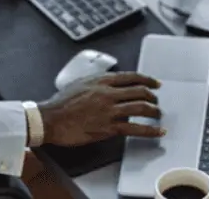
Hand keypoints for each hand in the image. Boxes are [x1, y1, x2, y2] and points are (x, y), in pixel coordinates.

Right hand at [37, 72, 164, 145]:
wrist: (50, 119)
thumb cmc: (60, 103)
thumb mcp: (80, 83)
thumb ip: (97, 82)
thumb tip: (108, 85)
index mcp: (102, 80)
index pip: (132, 76)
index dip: (147, 79)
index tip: (155, 83)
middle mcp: (108, 93)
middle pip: (140, 91)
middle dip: (152, 96)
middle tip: (156, 101)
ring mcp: (109, 110)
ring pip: (140, 108)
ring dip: (154, 111)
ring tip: (158, 115)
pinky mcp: (108, 127)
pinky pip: (134, 128)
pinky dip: (150, 130)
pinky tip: (157, 131)